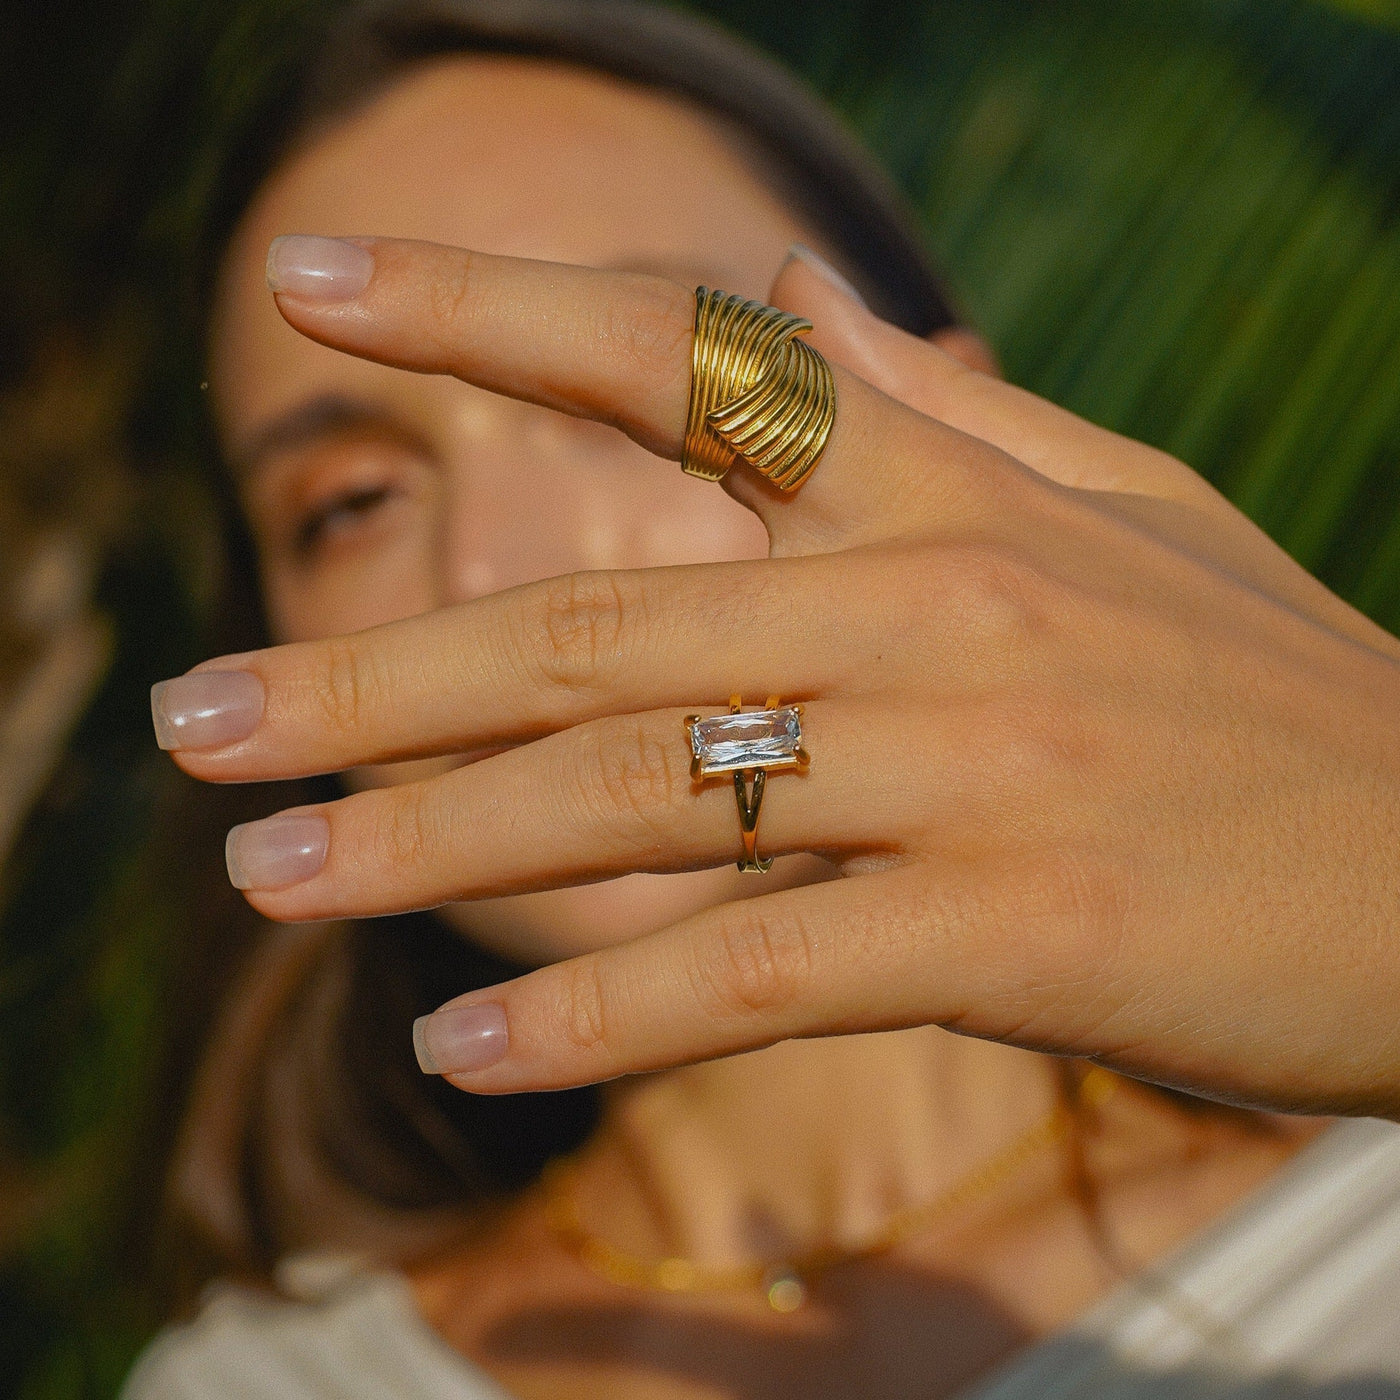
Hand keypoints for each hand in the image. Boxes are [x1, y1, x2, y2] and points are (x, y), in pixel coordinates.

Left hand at [156, 237, 1399, 1116]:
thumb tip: (804, 288)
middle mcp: (940, 600)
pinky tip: (456, 1051)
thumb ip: (945, 405)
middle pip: (591, 626)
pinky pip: (749, 968)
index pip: (680, 354)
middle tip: (194, 724)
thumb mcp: (1121, 511)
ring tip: (267, 880)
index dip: (482, 305)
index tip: (308, 285)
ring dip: (429, 849)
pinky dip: (592, 1017)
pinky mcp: (1011, 924)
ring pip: (641, 797)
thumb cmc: (1268, 693)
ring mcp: (974, 762)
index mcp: (955, 484)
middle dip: (371, 680)